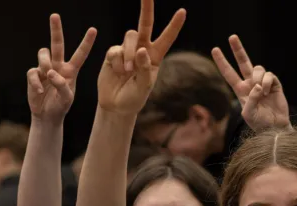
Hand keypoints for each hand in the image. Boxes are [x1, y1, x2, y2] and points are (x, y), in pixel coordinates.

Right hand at [27, 14, 96, 123]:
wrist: (48, 115)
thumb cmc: (61, 105)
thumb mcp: (67, 97)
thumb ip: (62, 85)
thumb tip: (50, 72)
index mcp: (71, 70)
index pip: (80, 54)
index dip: (86, 42)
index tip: (93, 30)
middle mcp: (58, 66)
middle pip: (57, 44)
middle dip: (56, 29)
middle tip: (55, 15)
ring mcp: (45, 69)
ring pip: (43, 54)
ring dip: (45, 63)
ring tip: (47, 77)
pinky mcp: (34, 75)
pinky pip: (33, 72)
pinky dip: (36, 82)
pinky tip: (40, 91)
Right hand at [97, 0, 185, 115]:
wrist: (116, 105)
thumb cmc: (134, 97)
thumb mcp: (144, 87)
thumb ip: (145, 69)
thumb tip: (141, 49)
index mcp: (156, 57)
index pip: (167, 38)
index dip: (174, 25)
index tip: (183, 11)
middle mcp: (142, 49)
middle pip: (145, 24)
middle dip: (146, 8)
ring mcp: (127, 50)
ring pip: (129, 37)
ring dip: (129, 53)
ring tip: (128, 71)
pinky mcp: (113, 52)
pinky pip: (115, 49)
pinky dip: (117, 61)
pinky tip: (117, 72)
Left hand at [212, 35, 289, 130]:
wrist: (275, 127)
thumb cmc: (260, 123)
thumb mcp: (248, 114)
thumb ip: (250, 100)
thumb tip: (257, 86)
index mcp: (241, 90)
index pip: (229, 73)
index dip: (222, 62)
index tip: (215, 50)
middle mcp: (251, 84)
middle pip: (243, 62)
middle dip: (238, 49)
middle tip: (232, 37)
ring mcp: (263, 83)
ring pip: (258, 68)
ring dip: (258, 77)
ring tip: (261, 91)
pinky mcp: (274, 84)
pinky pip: (269, 75)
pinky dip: (267, 82)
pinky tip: (267, 92)